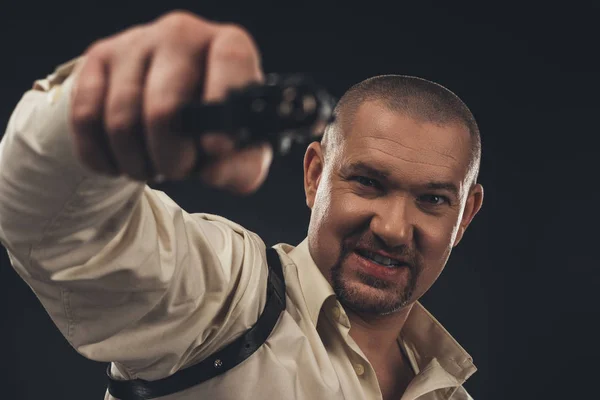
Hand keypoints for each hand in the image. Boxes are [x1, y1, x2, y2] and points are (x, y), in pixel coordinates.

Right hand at [70, 10, 272, 194]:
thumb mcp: (240, 149)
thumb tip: (213, 172)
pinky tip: (119, 164)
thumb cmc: (213, 127)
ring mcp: (136, 42)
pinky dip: (102, 156)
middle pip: (165, 108)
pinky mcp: (99, 57)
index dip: (220, 106)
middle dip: (171, 158)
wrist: (169, 106)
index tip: (216, 148)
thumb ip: (241, 166)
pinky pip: (87, 118)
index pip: (230, 63)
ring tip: (151, 168)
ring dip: (135, 163)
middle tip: (177, 171)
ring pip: (122, 120)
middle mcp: (182, 34)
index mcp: (229, 46)